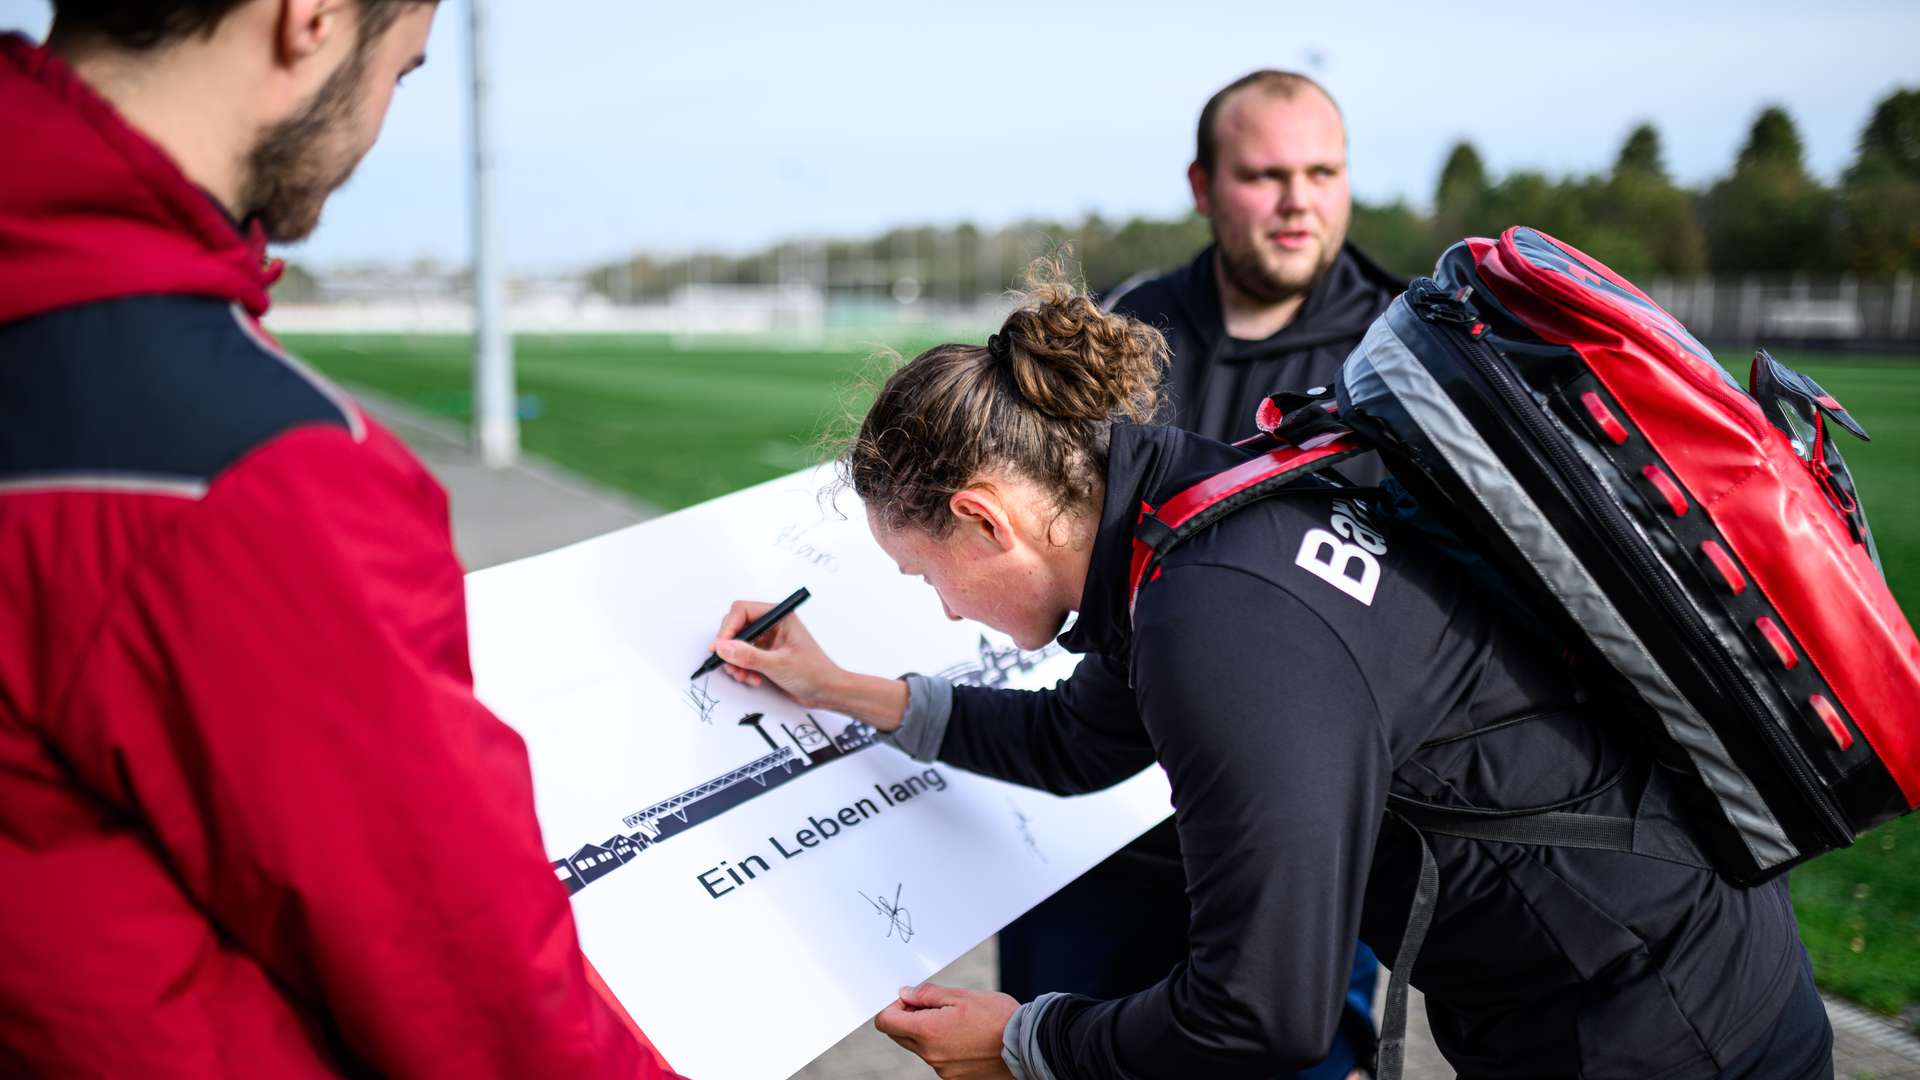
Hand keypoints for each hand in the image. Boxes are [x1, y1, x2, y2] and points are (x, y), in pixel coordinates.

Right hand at [710, 600, 842, 707]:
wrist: (827, 692)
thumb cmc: (815, 672)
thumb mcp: (779, 664)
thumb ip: (749, 656)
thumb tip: (723, 647)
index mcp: (779, 617)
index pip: (742, 611)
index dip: (728, 628)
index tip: (721, 646)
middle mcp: (772, 625)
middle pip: (736, 627)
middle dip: (730, 648)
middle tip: (730, 664)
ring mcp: (767, 640)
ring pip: (736, 645)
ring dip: (735, 662)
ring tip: (744, 676)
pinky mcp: (764, 655)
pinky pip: (742, 658)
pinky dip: (742, 669)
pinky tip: (753, 679)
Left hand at [874, 983, 1017, 1079]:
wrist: (1026, 1044)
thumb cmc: (997, 1016)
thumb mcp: (961, 995)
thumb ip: (927, 995)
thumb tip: (905, 994)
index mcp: (927, 1032)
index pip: (886, 1022)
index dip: (892, 1006)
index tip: (908, 998)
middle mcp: (930, 1055)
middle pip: (899, 1035)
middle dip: (907, 1017)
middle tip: (930, 1004)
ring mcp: (941, 1069)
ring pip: (918, 1047)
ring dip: (925, 1031)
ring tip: (954, 1019)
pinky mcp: (953, 1077)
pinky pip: (936, 1058)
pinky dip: (941, 1045)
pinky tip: (963, 1034)